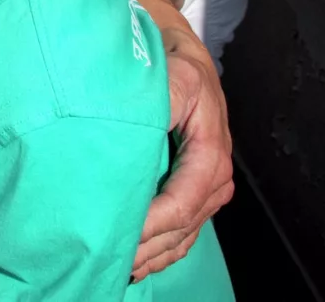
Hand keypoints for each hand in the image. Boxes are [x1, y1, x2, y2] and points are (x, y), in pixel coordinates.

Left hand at [132, 27, 234, 279]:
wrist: (183, 58)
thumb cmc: (173, 65)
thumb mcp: (173, 75)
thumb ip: (164, 101)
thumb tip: (145, 123)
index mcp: (211, 152)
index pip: (183, 200)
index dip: (154, 222)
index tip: (121, 233)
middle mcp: (214, 176)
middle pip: (183, 224)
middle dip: (149, 245)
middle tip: (110, 259)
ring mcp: (207, 187)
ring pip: (184, 233)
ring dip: (153, 254)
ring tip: (119, 267)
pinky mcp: (195, 191)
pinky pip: (184, 231)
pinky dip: (162, 250)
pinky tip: (138, 263)